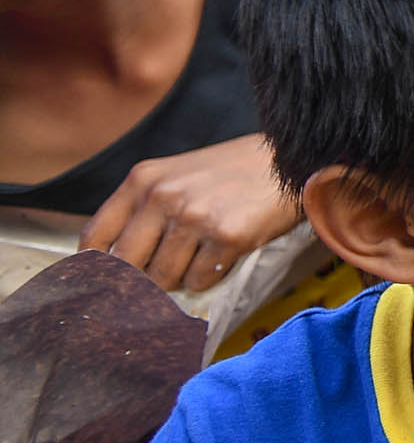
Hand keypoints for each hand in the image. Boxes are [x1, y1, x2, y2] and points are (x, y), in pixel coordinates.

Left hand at [81, 134, 297, 292]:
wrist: (291, 160)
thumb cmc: (233, 171)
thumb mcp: (177, 176)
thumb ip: (144, 210)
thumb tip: (119, 264)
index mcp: (143, 180)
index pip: (96, 237)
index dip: (95, 268)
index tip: (104, 282)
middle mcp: (163, 196)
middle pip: (126, 265)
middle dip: (140, 280)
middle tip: (157, 282)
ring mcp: (195, 217)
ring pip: (163, 277)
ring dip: (179, 278)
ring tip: (199, 259)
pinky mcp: (228, 236)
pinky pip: (200, 279)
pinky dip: (208, 277)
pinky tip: (222, 256)